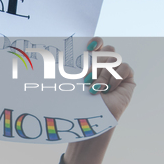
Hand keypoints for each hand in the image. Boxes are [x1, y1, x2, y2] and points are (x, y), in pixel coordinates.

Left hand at [64, 37, 135, 163]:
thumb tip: (36, 56)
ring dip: (103, 74)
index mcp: (92, 64)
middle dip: (96, 63)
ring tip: (95, 90)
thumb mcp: (70, 84)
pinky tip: (108, 90)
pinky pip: (125, 68)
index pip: (98, 44)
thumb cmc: (78, 105)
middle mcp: (105, 66)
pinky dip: (115, 79)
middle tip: (86, 79)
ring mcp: (117, 72)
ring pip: (115, 58)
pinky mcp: (127, 80)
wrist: (90, 122)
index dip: (96, 41)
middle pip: (108, 49)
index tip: (89, 47)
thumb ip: (64, 69)